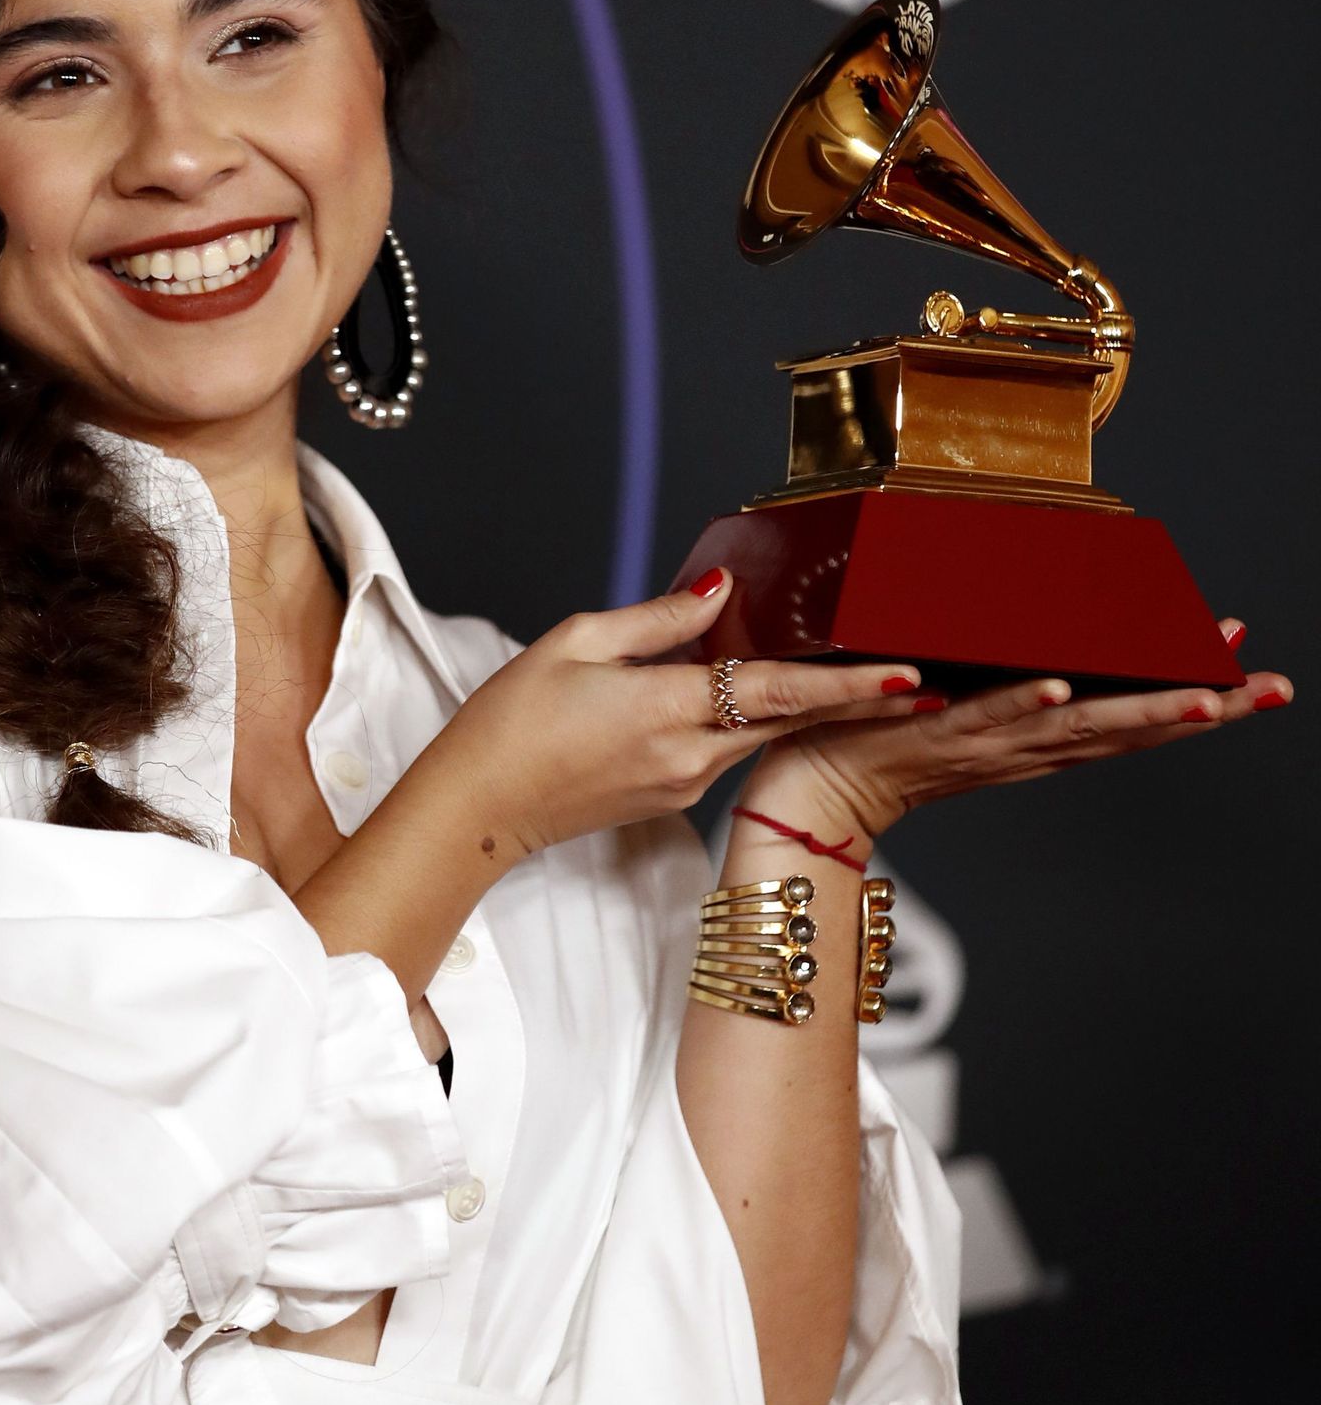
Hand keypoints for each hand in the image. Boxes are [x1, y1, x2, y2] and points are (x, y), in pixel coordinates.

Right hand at [432, 570, 923, 858]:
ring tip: (864, 677)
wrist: (480, 810)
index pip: (777, 690)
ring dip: (809, 706)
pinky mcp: (672, 795)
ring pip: (763, 732)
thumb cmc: (511, 724)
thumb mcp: (575, 644)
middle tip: (925, 685)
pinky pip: (730, 748)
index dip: (847, 683)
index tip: (907, 677)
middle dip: (858, 700)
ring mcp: (684, 783)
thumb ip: (657, 619)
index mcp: (666, 711)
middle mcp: (689, 756)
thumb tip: (720, 594)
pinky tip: (768, 694)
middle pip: (791, 717)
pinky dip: (757, 719)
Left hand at [743, 617, 1292, 847]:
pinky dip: (1022, 704)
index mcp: (1035, 736)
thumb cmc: (880, 738)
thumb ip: (1006, 677)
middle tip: (1268, 687)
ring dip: (1142, 711)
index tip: (1254, 676)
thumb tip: (1048, 632)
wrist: (810, 788)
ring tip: (1203, 694)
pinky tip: (1062, 689)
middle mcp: (1024, 744)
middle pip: (1129, 726)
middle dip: (1204, 708)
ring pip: (1077, 727)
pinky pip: (984, 717)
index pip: (1130, 718)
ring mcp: (984, 740)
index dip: (1196, 700)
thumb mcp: (963, 701)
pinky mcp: (933, 734)